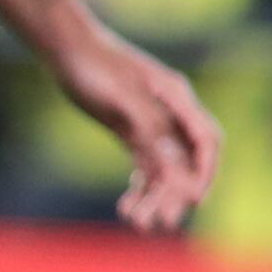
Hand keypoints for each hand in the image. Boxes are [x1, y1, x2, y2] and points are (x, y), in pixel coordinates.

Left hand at [52, 19, 219, 234]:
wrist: (65, 48)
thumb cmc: (95, 66)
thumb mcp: (121, 101)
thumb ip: (149, 135)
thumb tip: (174, 174)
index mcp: (177, 99)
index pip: (206, 142)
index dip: (204, 172)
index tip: (195, 199)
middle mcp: (170, 113)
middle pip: (184, 160)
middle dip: (175, 193)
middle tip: (161, 223)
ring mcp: (151, 123)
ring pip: (162, 167)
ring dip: (154, 196)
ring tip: (137, 223)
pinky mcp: (131, 130)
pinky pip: (144, 165)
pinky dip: (139, 187)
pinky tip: (127, 208)